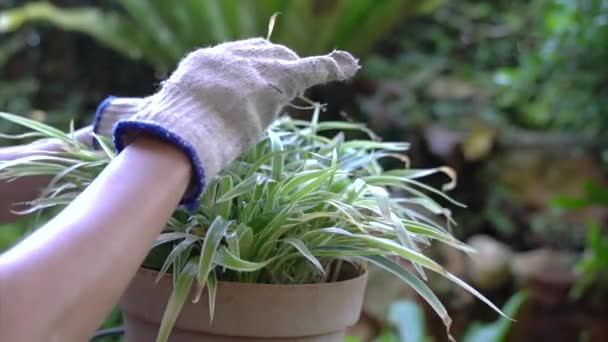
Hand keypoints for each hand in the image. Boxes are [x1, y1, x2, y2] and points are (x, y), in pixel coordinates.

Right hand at [95, 38, 358, 208]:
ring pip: (287, 63)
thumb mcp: (143, 122)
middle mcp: (230, 58)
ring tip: (329, 68)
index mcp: (202, 64)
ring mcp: (255, 68)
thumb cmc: (160, 135)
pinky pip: (312, 69)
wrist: (180, 134)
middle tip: (287, 74)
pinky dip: (333, 66)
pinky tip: (351, 65)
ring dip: (302, 69)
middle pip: (261, 55)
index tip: (250, 78)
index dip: (245, 67)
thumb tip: (91, 132)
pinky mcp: (277, 82)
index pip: (230, 59)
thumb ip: (129, 119)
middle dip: (275, 64)